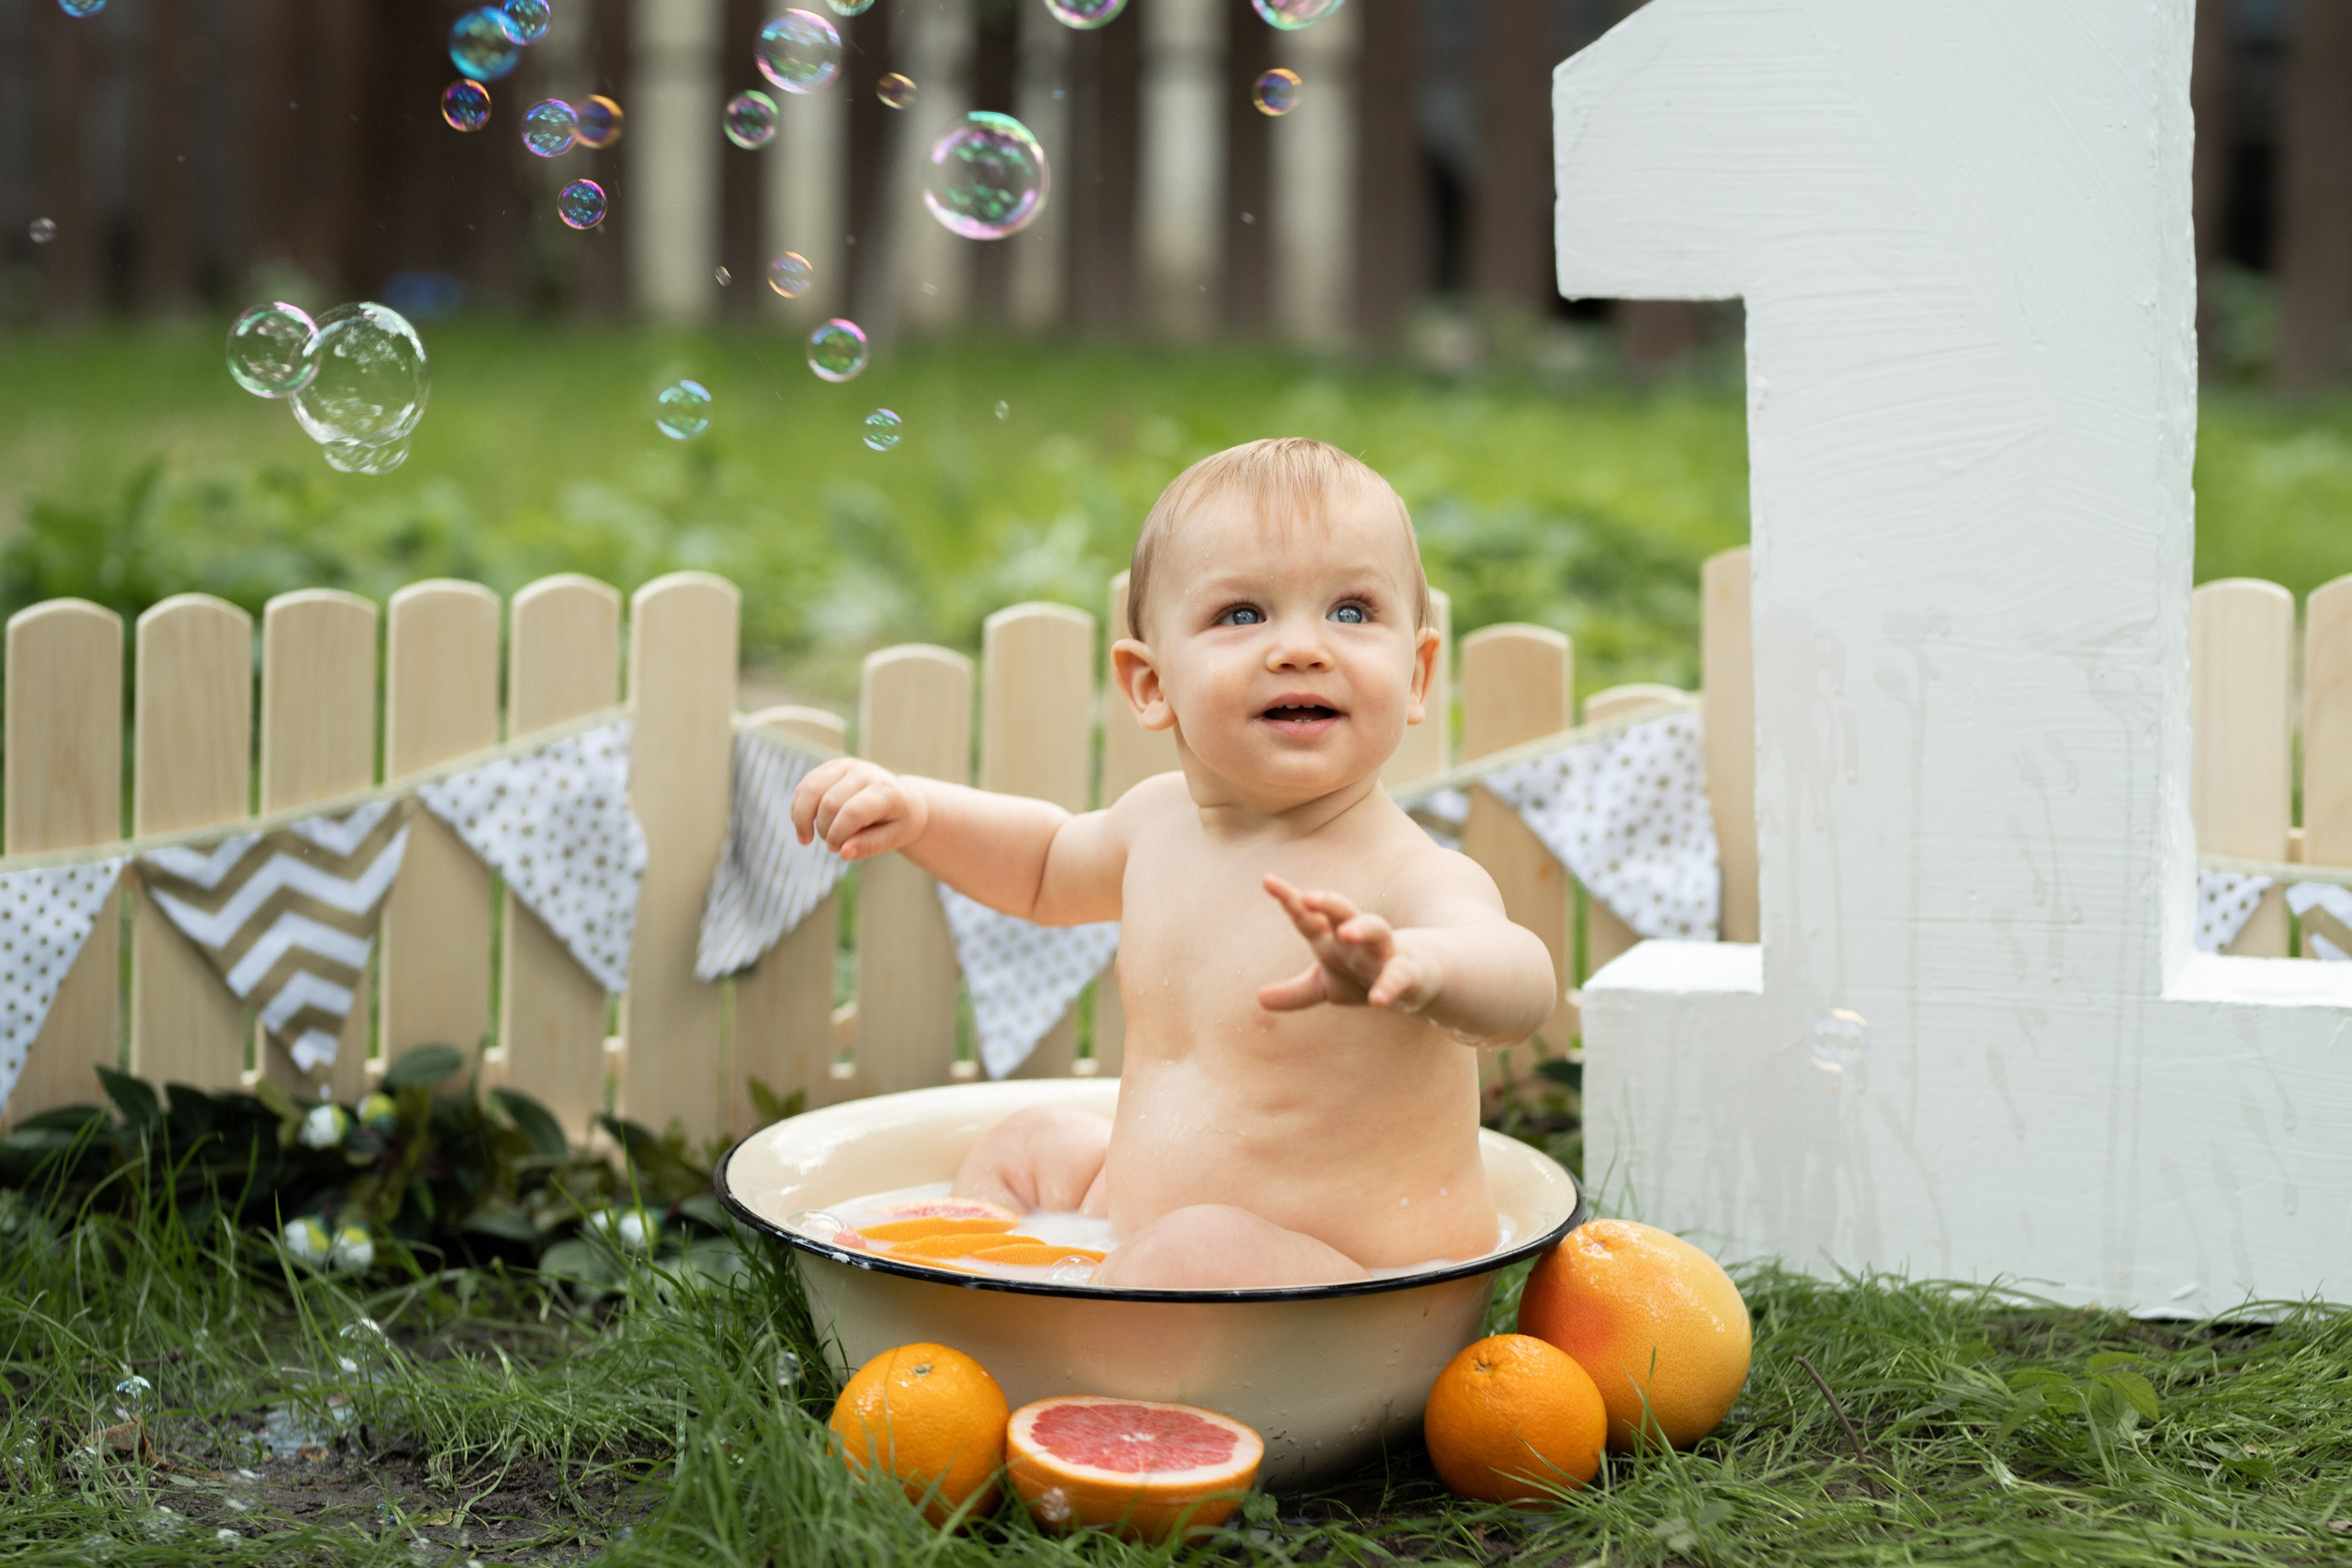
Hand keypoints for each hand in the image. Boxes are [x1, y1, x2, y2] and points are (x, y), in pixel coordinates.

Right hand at [791, 758, 928, 861]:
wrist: (903, 798)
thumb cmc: (899, 822)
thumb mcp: (894, 838)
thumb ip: (870, 846)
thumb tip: (843, 853)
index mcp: (886, 791)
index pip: (853, 812)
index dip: (838, 834)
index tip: (837, 849)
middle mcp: (864, 773)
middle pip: (829, 803)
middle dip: (824, 829)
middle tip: (832, 844)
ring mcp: (846, 766)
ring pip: (810, 790)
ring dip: (803, 819)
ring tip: (808, 837)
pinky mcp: (830, 767)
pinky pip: (804, 786)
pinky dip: (798, 808)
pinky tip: (804, 824)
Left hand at [1257, 873, 1443, 1015]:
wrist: (1416, 981)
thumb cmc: (1365, 975)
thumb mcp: (1328, 986)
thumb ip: (1296, 992)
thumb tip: (1258, 999)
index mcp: (1334, 939)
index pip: (1309, 917)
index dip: (1290, 900)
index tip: (1267, 880)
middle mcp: (1358, 938)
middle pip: (1344, 911)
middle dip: (1328, 902)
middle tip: (1308, 896)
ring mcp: (1385, 952)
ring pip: (1377, 931)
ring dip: (1362, 928)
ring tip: (1345, 933)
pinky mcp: (1409, 973)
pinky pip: (1399, 975)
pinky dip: (1389, 985)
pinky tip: (1377, 1000)